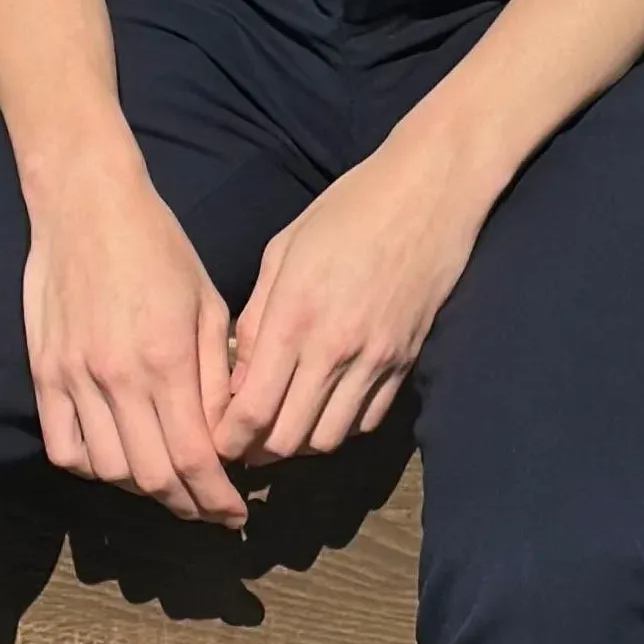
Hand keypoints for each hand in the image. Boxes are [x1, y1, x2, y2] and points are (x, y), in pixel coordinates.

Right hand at [24, 163, 248, 527]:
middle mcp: (118, 376)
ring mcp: (75, 377)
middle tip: (206, 508)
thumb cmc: (157, 246)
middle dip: (186, 504)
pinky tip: (115, 457)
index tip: (233, 515)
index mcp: (166, 358)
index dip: (216, 498)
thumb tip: (227, 437)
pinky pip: (63, 447)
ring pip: (107, 471)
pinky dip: (92, 467)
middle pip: (152, 477)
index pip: (194, 458)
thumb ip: (217, 376)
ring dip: (141, 489)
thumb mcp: (207, 302)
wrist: (87, 203)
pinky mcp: (44, 372)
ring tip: (165, 482)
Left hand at [219, 134, 489, 468]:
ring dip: (300, 442)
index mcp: (294, 315)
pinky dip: (340, 425)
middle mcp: (334, 348)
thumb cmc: (347, 210)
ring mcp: (375, 360)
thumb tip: (237, 378)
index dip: (229, 438)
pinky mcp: (405, 363)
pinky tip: (324, 406)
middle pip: (288, 438)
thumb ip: (255, 318)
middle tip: (243, 441)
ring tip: (283, 425)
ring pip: (329, 439)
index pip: (253, 409)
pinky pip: (366, 421)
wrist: (427, 194)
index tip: (216, 441)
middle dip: (259, 449)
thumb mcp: (283, 250)